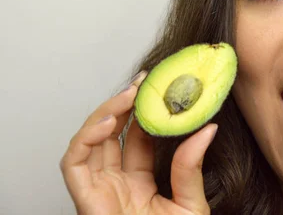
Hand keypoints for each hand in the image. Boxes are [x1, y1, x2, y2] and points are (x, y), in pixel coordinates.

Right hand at [60, 71, 216, 214]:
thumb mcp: (191, 204)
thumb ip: (192, 167)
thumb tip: (209, 128)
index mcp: (140, 183)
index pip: (139, 139)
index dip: (146, 112)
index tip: (160, 88)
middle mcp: (116, 184)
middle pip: (113, 135)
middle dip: (125, 104)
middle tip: (143, 81)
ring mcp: (99, 190)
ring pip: (90, 142)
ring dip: (105, 113)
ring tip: (129, 94)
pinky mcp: (85, 200)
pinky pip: (73, 163)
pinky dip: (85, 138)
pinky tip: (108, 122)